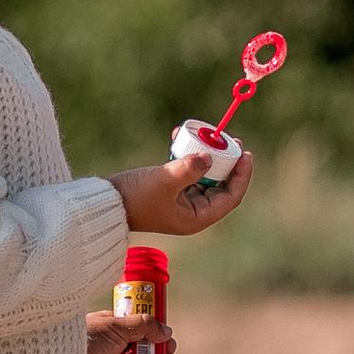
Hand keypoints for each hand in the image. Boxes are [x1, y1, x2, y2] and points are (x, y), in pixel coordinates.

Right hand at [110, 143, 254, 237]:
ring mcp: (182, 201)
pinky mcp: (170, 191)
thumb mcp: (164, 181)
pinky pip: (188, 172)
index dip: (241, 176)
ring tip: (208, 135)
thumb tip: (209, 157)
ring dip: (207, 155)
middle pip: (221, 185)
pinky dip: (188, 156)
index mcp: (197, 218)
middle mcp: (193, 212)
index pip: (230, 197)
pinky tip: (180, 138)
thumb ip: (189, 169)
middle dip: (227, 162)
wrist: (107, 204)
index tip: (245, 153)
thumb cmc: (136, 197)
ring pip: (205, 176)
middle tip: (230, 140)